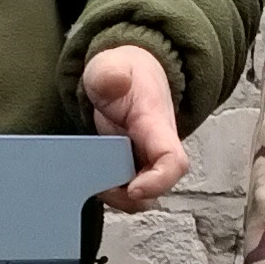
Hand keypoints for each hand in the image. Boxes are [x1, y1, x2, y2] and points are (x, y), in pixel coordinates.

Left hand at [80, 44, 186, 211]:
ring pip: (141, 197)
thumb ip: (110, 72)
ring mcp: (146, 162)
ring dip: (117, 198)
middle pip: (157, 189)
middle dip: (127, 197)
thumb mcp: (111, 65)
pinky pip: (127, 193)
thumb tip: (115, 79)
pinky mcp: (133, 169)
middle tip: (98, 185)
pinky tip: (91, 178)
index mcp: (157, 125)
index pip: (173, 161)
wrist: (130, 77)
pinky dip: (110, 193)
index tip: (133, 188)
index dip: (158, 182)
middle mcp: (158, 149)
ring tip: (92, 180)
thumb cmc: (126, 75)